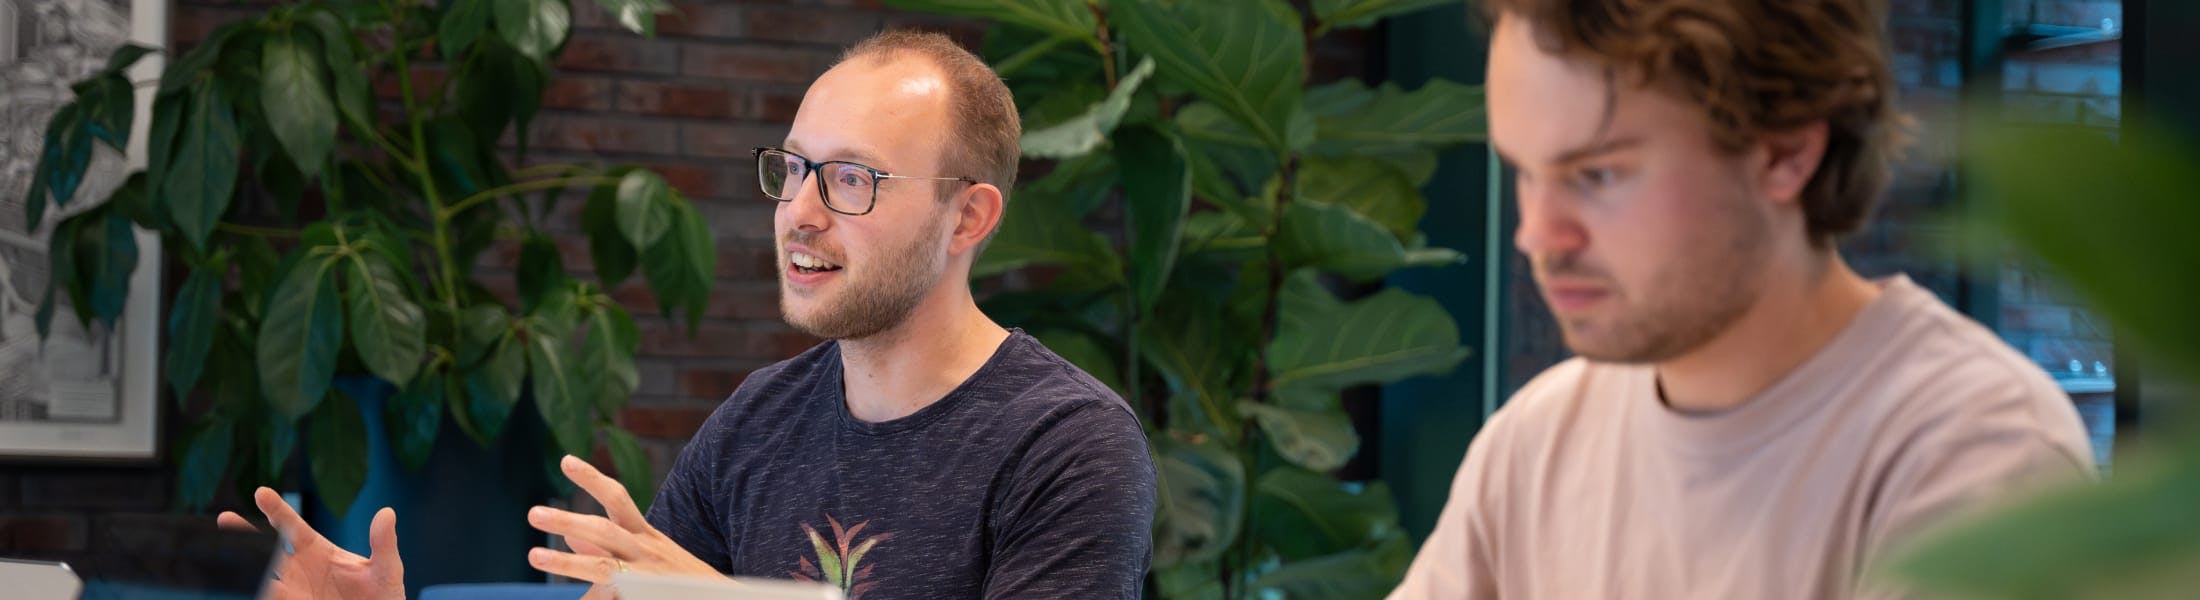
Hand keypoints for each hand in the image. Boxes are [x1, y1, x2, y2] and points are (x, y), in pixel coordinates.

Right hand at [216, 487, 404, 599]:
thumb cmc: (382, 597)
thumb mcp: (387, 570)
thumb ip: (384, 543)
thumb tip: (387, 513)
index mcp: (318, 550)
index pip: (291, 526)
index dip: (277, 510)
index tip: (261, 492)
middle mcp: (298, 568)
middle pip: (264, 548)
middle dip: (243, 534)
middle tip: (223, 519)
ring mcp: (291, 590)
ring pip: (261, 575)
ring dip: (245, 564)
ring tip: (224, 548)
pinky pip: (271, 596)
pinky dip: (260, 589)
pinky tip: (251, 585)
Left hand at [527, 455, 720, 586]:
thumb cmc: (677, 580)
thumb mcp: (648, 556)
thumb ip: (607, 549)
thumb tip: (569, 537)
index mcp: (644, 536)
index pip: (617, 499)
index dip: (592, 479)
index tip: (565, 460)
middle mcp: (646, 552)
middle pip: (604, 530)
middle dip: (568, 520)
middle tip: (533, 513)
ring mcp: (646, 579)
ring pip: (602, 568)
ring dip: (566, 562)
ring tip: (535, 555)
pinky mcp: (646, 597)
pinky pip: (610, 597)